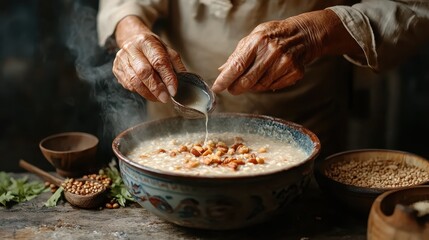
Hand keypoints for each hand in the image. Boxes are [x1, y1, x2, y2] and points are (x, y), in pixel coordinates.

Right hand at [113, 16, 185, 102]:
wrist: (132, 39)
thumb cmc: (152, 48)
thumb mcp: (167, 50)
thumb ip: (176, 64)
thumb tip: (183, 80)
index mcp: (146, 41)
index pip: (159, 61)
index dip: (167, 77)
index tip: (173, 90)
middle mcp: (131, 48)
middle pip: (144, 72)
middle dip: (156, 88)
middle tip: (165, 98)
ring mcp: (121, 58)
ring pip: (134, 81)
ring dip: (148, 93)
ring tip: (158, 98)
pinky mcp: (116, 68)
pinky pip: (127, 84)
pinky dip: (139, 92)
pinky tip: (148, 93)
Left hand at [212, 9, 361, 94]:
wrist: (303, 35)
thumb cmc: (274, 35)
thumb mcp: (254, 37)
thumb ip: (238, 54)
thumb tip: (222, 70)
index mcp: (258, 40)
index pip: (237, 65)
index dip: (225, 79)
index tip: (217, 87)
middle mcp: (272, 51)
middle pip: (247, 80)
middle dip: (236, 88)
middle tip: (232, 89)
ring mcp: (285, 62)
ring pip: (260, 86)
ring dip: (251, 87)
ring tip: (252, 79)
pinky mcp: (294, 72)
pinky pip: (274, 87)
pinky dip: (266, 86)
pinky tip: (268, 76)